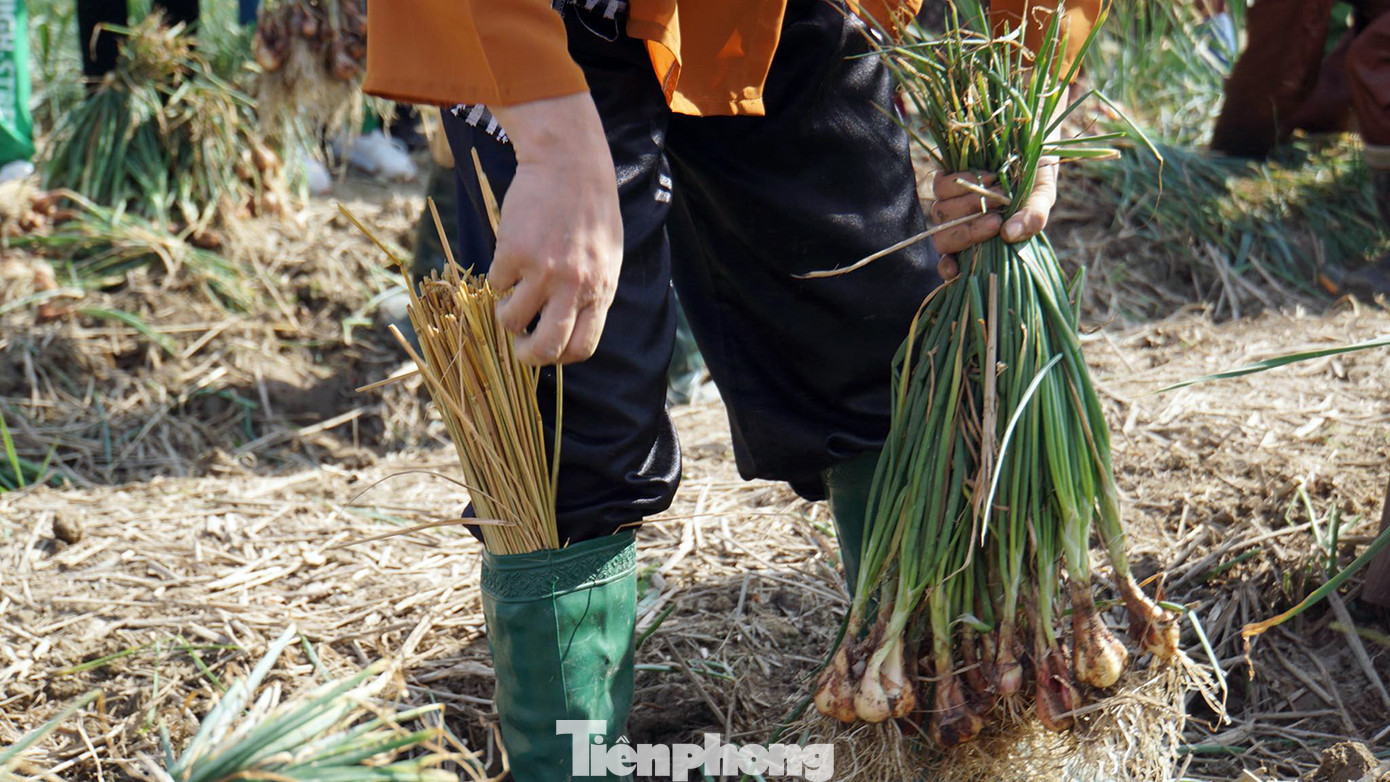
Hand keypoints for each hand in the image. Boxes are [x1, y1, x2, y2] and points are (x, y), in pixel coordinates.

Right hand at [488, 92, 622, 364]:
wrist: (570, 163)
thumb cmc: (591, 210)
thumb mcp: (607, 256)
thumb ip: (592, 290)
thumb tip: (571, 324)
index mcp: (601, 290)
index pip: (582, 347)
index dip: (560, 357)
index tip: (547, 348)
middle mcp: (574, 286)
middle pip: (547, 348)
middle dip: (527, 355)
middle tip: (518, 345)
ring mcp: (543, 270)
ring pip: (512, 319)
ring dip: (505, 315)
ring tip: (509, 296)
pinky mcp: (514, 252)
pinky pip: (496, 282)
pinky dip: (498, 276)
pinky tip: (510, 256)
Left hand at [929, 160, 1057, 278]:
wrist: (1032, 131)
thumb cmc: (1038, 172)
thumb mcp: (1042, 196)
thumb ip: (1033, 217)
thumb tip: (1010, 235)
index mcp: (981, 238)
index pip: (952, 261)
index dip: (948, 268)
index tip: (953, 269)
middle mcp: (962, 221)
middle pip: (944, 240)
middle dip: (968, 233)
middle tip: (996, 221)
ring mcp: (952, 199)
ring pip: (941, 213)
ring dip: (969, 205)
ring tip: (1000, 192)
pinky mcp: (948, 174)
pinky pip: (941, 186)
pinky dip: (963, 183)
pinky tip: (989, 176)